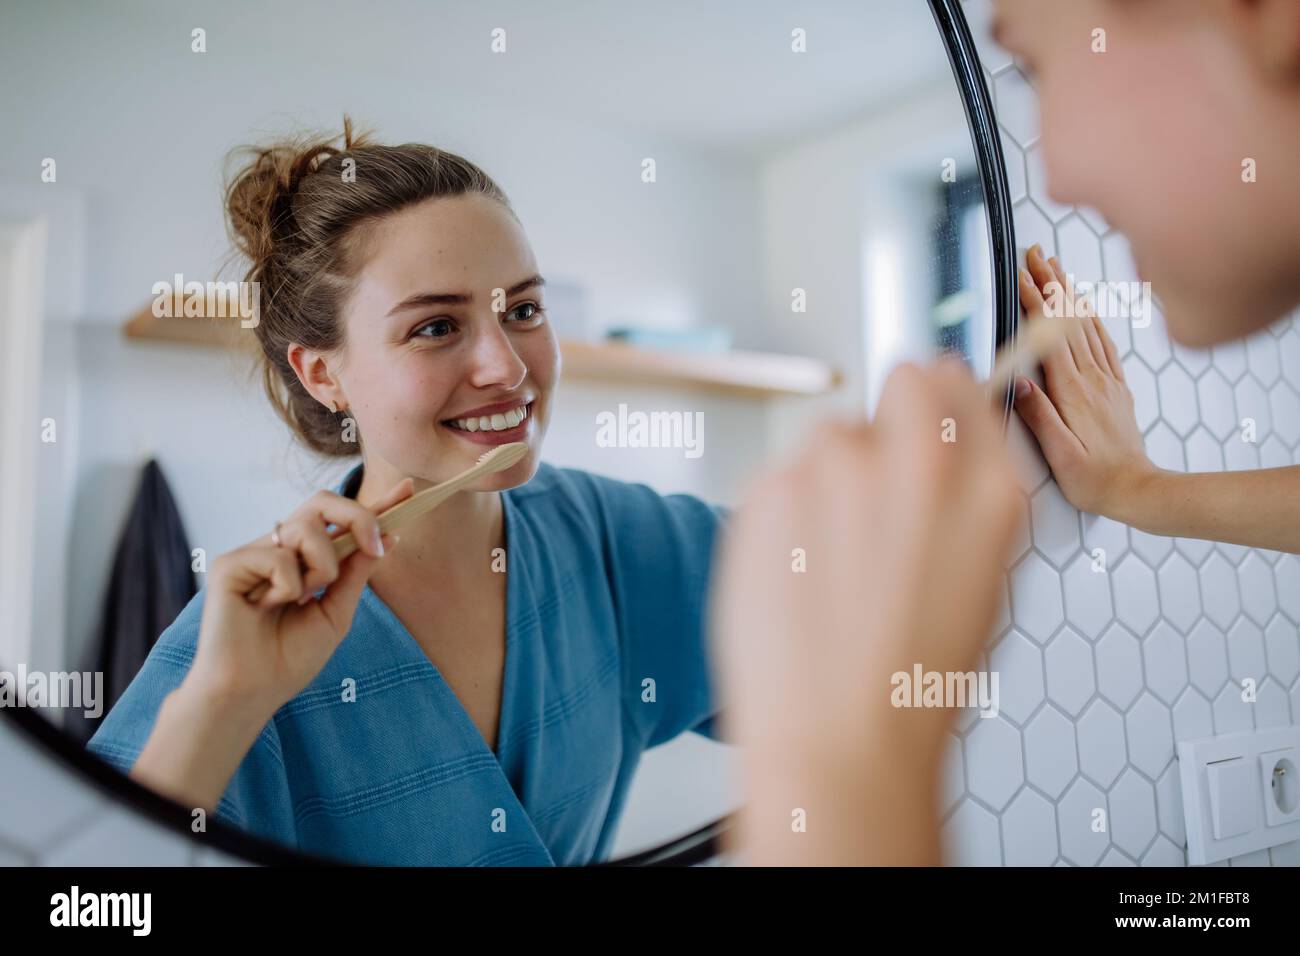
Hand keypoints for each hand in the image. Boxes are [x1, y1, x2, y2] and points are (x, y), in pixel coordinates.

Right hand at [187, 478, 413, 714]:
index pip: (341, 522)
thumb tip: (387, 536)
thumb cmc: (288, 659)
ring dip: (321, 566)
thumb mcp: (337, 613)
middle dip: (358, 516)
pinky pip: (278, 556)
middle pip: (322, 502)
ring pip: (305, 528)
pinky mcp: (228, 564)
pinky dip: (287, 586)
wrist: (252, 692)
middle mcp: (278, 549)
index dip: (374, 505)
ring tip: (300, 600)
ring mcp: (253, 554)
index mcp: (304, 560)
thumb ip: (356, 574)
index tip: (410, 490)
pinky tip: (267, 608)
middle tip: (377, 545)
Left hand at [710, 359, 1021, 863]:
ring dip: (825, 475)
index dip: (936, 400)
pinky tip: (792, 574)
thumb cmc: (910, 689)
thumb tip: (948, 451)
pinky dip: (779, 512)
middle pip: (897, 383)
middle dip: (883, 424)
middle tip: (864, 490)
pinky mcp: (770, 489)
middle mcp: (917, 463)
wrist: (838, 743)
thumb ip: (966, 502)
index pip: (958, 384)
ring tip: (825, 559)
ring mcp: (839, 470)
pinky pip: (776, 475)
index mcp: (987, 491)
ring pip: (828, 434)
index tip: (919, 414)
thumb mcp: (981, 586)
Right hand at [1013, 245, 1159, 515]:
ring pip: (1086, 325)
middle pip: (1067, 320)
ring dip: (1070, 292)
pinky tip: (1085, 307)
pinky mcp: (1115, 388)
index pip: (1048, 336)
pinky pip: (1103, 343)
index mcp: (1072, 392)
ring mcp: (1106, 381)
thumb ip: (1038, 415)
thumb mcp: (1059, 454)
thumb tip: (1016, 381)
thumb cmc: (1094, 480)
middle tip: (1035, 253)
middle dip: (1049, 282)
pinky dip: (1091, 318)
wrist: (1137, 491)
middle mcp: (1091, 380)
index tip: (1017, 274)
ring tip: (1055, 267)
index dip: (1032, 301)